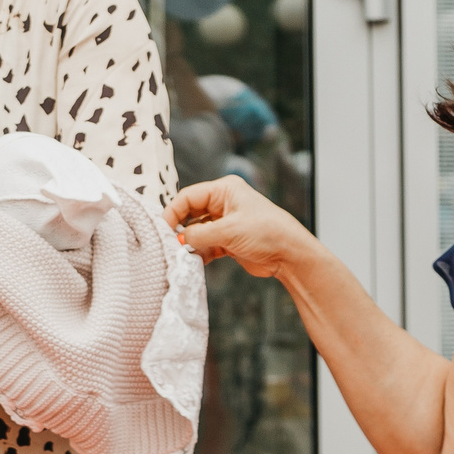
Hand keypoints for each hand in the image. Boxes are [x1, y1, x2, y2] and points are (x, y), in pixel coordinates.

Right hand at [168, 177, 308, 281]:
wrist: (290, 255)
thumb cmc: (266, 233)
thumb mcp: (228, 231)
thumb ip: (199, 234)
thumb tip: (178, 240)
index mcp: (224, 191)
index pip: (189, 196)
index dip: (173, 212)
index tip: (163, 228)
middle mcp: (224, 204)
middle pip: (191, 213)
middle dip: (181, 228)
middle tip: (170, 243)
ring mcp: (226, 223)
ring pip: (198, 231)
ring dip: (190, 243)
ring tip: (182, 255)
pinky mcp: (229, 241)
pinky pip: (206, 245)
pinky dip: (200, 253)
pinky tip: (195, 261)